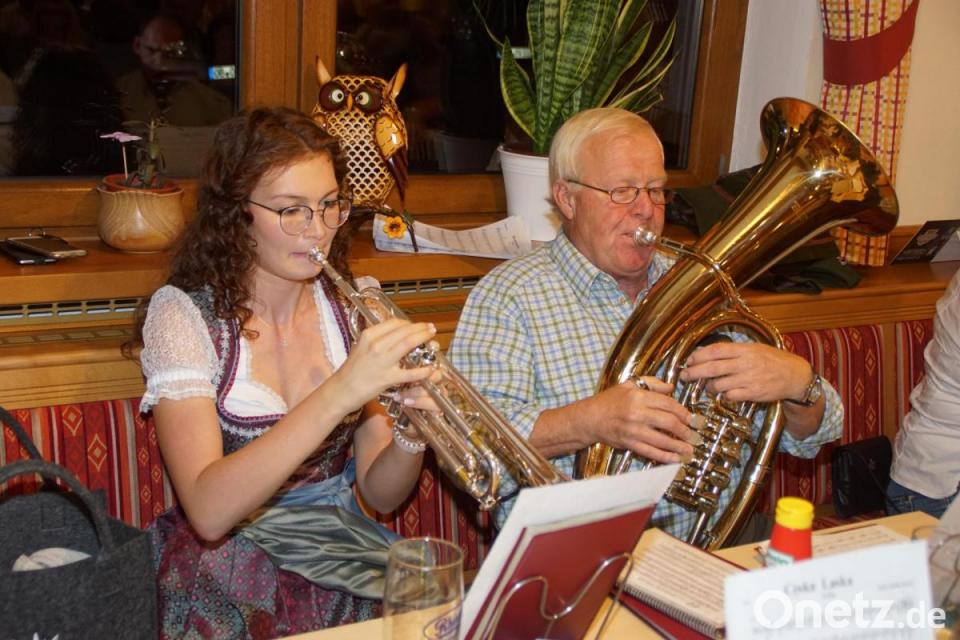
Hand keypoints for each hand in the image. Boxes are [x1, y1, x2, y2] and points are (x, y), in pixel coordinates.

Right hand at [331, 318, 437, 413]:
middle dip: (420, 328)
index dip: (409, 323)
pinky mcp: (388, 378)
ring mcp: (382, 361)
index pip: (394, 323)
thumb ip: (377, 338)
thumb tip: (393, 332)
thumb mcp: (360, 346)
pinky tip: (430, 369)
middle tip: (431, 327)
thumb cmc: (352, 370)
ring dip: (423, 338)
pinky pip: (410, 373)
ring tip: (432, 337)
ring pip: (408, 344)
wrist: (342, 390)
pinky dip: (423, 371)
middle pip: (404, 331)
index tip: (416, 325)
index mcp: (369, 335)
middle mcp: (376, 345)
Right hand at [583, 377, 694, 463]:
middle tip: (691, 433)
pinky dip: (664, 457)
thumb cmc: (609, 400)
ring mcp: (633, 431)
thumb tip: (671, 388)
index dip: (682, 411)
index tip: (689, 417)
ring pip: (662, 440)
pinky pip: (650, 452)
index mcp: (638, 397)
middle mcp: (637, 414)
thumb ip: (651, 384)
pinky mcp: (629, 444)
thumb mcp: (629, 385)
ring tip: (688, 449)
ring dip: (678, 446)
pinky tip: (675, 459)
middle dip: (683, 430)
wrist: (590, 418)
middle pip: (668, 422)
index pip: (667, 404)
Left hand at [680, 342, 812, 403]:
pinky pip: (731, 396)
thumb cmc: (772, 360)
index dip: (699, 355)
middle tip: (684, 376)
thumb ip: (734, 351)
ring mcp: (749, 380)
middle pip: (712, 368)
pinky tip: (724, 393)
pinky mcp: (753, 394)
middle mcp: (745, 364)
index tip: (690, 360)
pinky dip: (724, 395)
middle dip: (694, 373)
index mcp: (744, 350)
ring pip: (719, 384)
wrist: (794, 375)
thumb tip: (708, 353)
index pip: (716, 350)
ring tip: (708, 386)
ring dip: (709, 386)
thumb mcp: (754, 348)